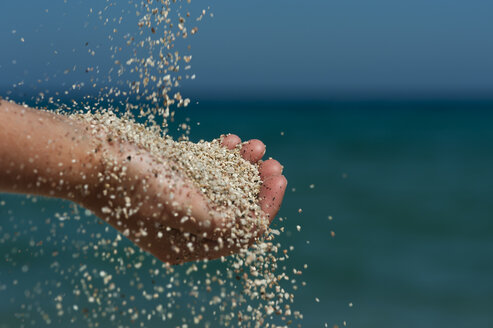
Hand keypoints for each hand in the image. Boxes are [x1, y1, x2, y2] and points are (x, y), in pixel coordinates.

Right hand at [81, 133, 286, 263]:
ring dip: (244, 167)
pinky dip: (223, 157)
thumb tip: (245, 226)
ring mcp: (179, 198)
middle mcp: (185, 225)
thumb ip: (216, 223)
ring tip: (255, 146)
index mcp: (186, 244)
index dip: (265, 207)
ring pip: (224, 186)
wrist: (89, 153)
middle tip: (274, 163)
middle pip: (235, 209)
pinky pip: (206, 169)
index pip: (240, 233)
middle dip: (258, 186)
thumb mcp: (179, 209)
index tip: (279, 179)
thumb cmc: (131, 183)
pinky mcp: (172, 176)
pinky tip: (232, 141)